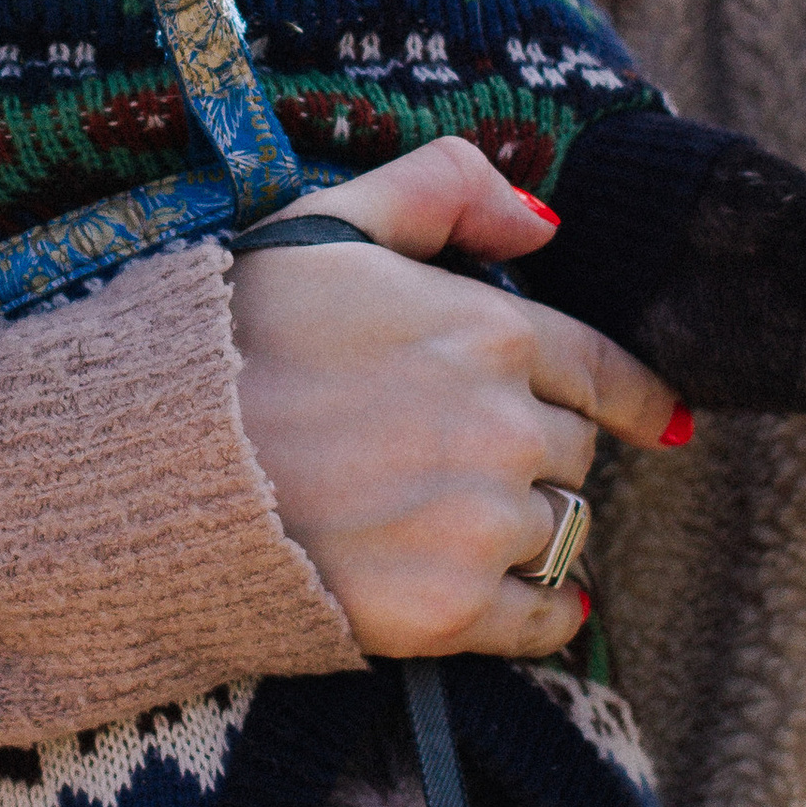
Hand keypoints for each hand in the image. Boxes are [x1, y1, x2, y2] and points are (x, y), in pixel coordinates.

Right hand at [227, 137, 681, 662]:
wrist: (147, 464)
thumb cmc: (230, 334)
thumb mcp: (328, 220)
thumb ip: (443, 188)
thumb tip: (544, 224)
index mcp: (490, 329)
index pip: (603, 370)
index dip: (632, 396)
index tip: (658, 420)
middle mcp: (504, 427)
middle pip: (575, 451)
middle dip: (540, 451)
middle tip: (471, 457)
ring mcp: (479, 524)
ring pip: (564, 530)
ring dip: (534, 527)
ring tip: (469, 523)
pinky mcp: (446, 611)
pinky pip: (542, 618)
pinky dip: (544, 613)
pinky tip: (526, 604)